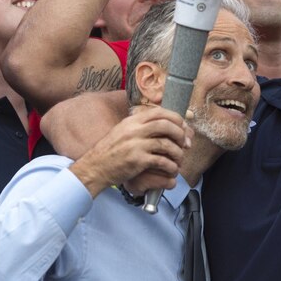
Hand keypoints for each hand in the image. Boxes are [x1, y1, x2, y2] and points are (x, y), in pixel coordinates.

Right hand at [71, 107, 190, 195]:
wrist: (94, 167)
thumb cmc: (110, 151)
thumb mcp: (123, 131)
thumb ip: (141, 126)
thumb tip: (164, 123)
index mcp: (132, 121)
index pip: (159, 112)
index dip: (175, 118)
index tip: (183, 127)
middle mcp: (134, 130)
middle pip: (166, 125)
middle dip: (180, 133)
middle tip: (185, 144)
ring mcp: (135, 145)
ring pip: (166, 144)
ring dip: (178, 152)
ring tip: (179, 159)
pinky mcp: (137, 161)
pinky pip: (161, 161)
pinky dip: (170, 166)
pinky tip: (172, 169)